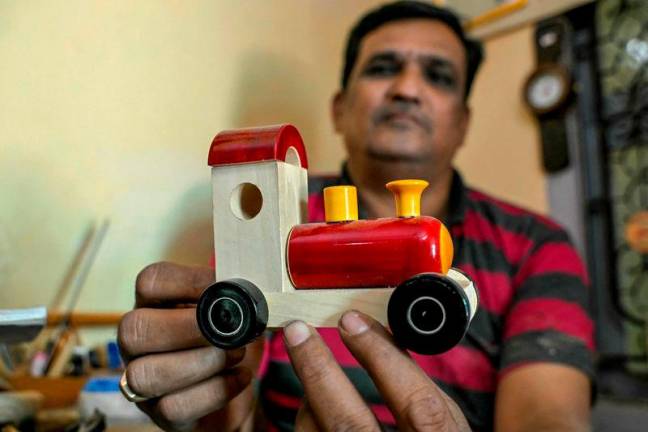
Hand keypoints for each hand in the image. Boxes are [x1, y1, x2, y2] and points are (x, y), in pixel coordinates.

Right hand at [118, 262, 254, 430]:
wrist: (235, 386)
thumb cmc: (229, 339)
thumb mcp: (231, 310)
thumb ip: (230, 296)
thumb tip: (239, 289)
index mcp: (153, 304)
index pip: (148, 282)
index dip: (185, 281)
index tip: (221, 289)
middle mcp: (136, 341)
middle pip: (134, 330)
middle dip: (185, 328)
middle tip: (225, 331)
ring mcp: (141, 380)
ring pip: (146, 375)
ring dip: (200, 363)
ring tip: (236, 353)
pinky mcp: (159, 413)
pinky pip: (173, 407)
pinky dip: (215, 391)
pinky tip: (239, 377)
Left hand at [283, 310, 470, 430]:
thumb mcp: (446, 424)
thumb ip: (417, 385)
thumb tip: (378, 335)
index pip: (416, 404)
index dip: (381, 358)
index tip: (352, 322)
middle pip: (349, 423)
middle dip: (319, 370)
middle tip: (298, 332)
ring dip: (310, 395)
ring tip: (312, 367)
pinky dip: (308, 419)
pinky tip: (313, 403)